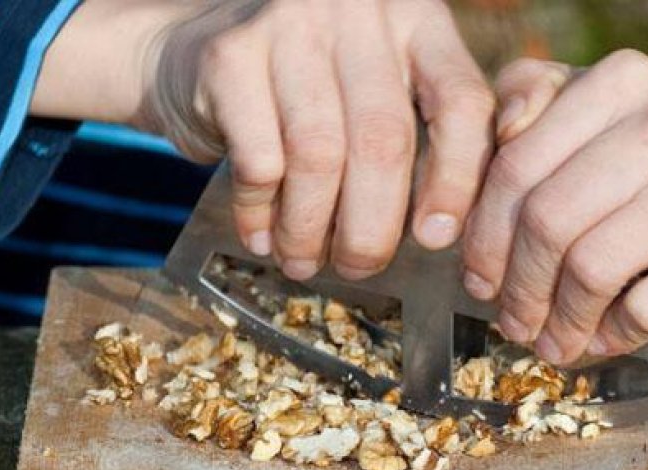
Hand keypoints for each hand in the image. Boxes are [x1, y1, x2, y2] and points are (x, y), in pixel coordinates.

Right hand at [32, 0, 494, 280]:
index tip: (433, 238)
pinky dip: (262, 214)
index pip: (460, 102)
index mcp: (412, 16)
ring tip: (302, 262)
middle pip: (384, 140)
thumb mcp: (367, 84)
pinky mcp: (230, 56)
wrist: (188, 54)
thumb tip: (437, 233)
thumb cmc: (295, 87)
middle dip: (372, 226)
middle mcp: (356, 10)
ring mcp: (289, 25)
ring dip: (310, 228)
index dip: (456, 181)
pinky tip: (260, 236)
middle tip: (359, 266)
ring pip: (320, 156)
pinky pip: (260, 161)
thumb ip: (410, 129)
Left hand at [460, 52, 647, 363]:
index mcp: (619, 82)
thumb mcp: (598, 116)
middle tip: (510, 320)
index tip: (476, 277)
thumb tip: (489, 145)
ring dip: (560, 320)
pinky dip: (614, 333)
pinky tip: (603, 338)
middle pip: (547, 221)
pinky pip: (647, 306)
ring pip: (591, 267)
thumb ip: (530, 106)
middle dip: (517, 286)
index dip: (483, 235)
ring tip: (552, 341)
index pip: (515, 167)